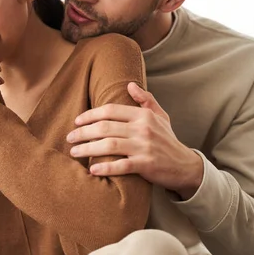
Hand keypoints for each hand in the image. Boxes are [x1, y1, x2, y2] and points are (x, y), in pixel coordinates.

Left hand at [66, 82, 203, 198]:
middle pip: (105, 127)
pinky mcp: (145, 165)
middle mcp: (143, 129)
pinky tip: (92, 169)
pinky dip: (105, 168)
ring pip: (109, 145)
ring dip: (87, 149)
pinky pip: (121, 166)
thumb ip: (145, 100)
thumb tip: (130, 85)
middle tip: (69, 138)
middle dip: (83, 132)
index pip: (110, 110)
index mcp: (143, 115)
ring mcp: (144, 147)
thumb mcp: (160, 116)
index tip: (77, 121)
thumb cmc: (167, 140)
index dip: (90, 114)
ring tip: (74, 152)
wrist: (184, 165)